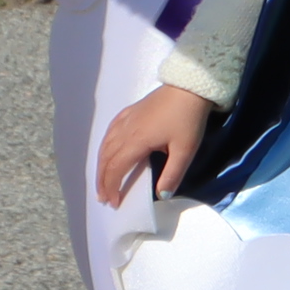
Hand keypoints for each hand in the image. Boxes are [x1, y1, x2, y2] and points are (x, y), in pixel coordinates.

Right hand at [95, 82, 217, 207]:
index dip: (112, 187)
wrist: (188, 86)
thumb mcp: (185, 150)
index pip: (116, 168)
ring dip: (101, 165)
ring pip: (105, 145)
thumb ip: (173, 174)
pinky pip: (110, 132)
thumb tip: (162, 195)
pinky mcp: (129, 111)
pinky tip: (107, 150)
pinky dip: (104, 146)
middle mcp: (125, 131)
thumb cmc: (187, 118)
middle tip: (103, 197)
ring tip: (101, 181)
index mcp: (136, 141)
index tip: (114, 202)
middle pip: (106, 159)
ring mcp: (125, 119)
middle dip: (102, 180)